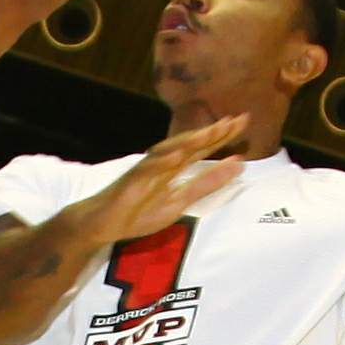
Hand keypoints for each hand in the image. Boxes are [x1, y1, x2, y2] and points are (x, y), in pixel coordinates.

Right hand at [87, 120, 251, 245]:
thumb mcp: (180, 201)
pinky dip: (161, 162)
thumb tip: (236, 166)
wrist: (101, 223)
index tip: (242, 122)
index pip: (201, 147)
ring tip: (210, 132)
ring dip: (189, 141)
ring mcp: (145, 170)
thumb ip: (206, 184)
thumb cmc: (139, 211)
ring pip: (169, 151)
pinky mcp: (130, 182)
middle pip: (189, 144)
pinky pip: (146, 170)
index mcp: (174, 167)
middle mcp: (161, 163)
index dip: (221, 136)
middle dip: (211, 132)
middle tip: (236, 120)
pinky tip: (176, 155)